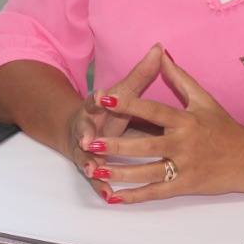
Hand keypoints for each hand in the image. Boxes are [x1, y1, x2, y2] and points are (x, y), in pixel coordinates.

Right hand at [67, 44, 161, 203]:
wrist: (83, 132)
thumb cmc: (109, 110)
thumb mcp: (123, 91)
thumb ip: (141, 73)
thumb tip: (160, 48)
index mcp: (96, 108)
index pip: (95, 101)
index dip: (97, 100)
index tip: (100, 97)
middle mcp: (88, 128)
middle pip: (87, 132)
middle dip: (87, 136)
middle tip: (90, 140)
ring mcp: (87, 150)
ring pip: (88, 157)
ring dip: (90, 164)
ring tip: (94, 170)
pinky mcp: (92, 167)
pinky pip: (96, 179)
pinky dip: (100, 186)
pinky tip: (108, 195)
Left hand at [81, 47, 243, 203]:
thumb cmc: (224, 127)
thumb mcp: (204, 99)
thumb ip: (179, 77)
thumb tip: (160, 52)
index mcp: (186, 120)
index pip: (152, 110)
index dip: (127, 104)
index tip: (102, 98)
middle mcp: (184, 144)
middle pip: (145, 145)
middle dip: (116, 145)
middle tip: (89, 142)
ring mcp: (185, 167)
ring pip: (147, 172)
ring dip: (120, 173)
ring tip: (94, 170)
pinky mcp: (186, 186)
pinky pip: (157, 192)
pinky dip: (136, 196)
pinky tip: (115, 197)